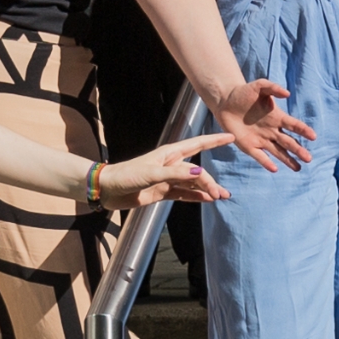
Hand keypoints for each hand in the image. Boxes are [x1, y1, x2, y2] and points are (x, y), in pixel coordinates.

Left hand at [100, 131, 236, 208]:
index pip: (197, 145)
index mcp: (169, 154)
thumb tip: (200, 175)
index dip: (214, 141)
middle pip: (196, 172)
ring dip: (205, 190)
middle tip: (221, 194)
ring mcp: (167, 179)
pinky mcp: (162, 191)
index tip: (230, 137)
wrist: (107, 190)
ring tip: (220, 197)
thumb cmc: (126, 175)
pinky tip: (206, 200)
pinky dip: (195, 197)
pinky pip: (183, 194)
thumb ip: (176, 174)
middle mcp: (170, 165)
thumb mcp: (151, 173)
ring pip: (192, 184)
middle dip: (210, 181)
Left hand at [210, 77, 314, 171]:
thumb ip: (273, 88)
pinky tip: (274, 169)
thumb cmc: (244, 92)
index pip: (293, 125)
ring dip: (288, 160)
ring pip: (278, 152)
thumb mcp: (259, 86)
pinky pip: (260, 156)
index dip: (303, 131)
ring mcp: (261, 140)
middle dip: (298, 150)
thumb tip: (287, 94)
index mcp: (277, 117)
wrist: (225, 101)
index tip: (313, 136)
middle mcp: (272, 131)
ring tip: (298, 168)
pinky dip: (266, 162)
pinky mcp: (249, 146)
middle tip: (309, 159)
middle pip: (288, 142)